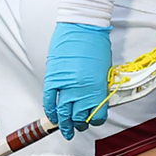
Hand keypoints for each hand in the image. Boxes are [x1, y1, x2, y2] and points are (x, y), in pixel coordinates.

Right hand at [43, 21, 111, 139]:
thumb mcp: (105, 70)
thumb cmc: (97, 44)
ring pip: (63, 113)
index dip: (95, 120)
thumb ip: (100, 87)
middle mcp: (81, 90)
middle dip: (79, 124)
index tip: (94, 120)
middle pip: (79, 117)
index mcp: (97, 88)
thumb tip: (97, 100)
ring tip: (66, 129)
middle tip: (79, 127)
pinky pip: (49, 101)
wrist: (83, 25)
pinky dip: (51, 111)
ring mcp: (65, 85)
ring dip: (64, 123)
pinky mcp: (52, 79)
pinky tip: (54, 117)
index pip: (97, 115)